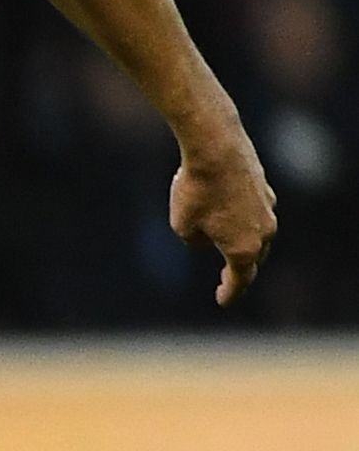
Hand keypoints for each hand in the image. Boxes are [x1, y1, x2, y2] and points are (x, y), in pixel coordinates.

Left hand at [170, 137, 276, 303]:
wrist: (216, 149)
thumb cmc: (196, 191)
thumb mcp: (183, 226)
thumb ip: (196, 241)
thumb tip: (209, 239)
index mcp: (244, 249)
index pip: (239, 280)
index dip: (230, 293)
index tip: (222, 301)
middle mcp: (263, 232)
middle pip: (253, 259)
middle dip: (240, 271)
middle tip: (229, 281)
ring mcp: (268, 209)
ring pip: (257, 234)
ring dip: (243, 243)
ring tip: (231, 250)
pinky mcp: (264, 189)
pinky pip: (254, 212)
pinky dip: (243, 219)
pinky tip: (230, 215)